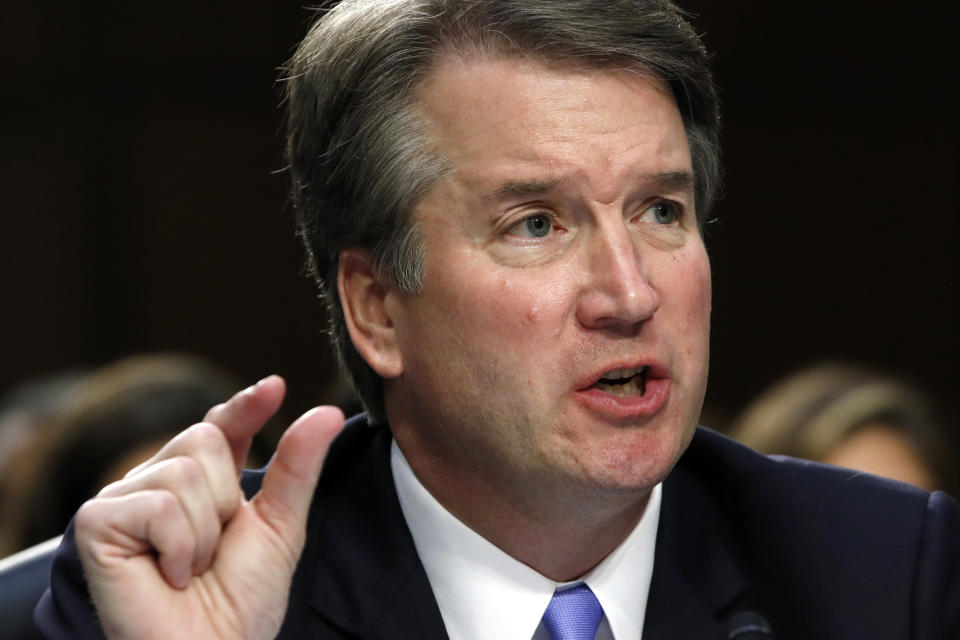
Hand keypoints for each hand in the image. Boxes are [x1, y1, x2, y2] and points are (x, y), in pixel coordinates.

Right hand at [73, 375, 343, 638]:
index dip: (244, 406)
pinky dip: (179, 546)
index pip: (221, 427)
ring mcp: (124, 500)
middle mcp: (158, 482)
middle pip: (203, 438)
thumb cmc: (242, 601)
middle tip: (215, 550)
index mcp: (202, 482)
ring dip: (204, 531)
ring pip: (182, 472)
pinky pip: (158, 505)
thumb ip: (297, 468)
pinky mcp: (98, 522)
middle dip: (227, 501)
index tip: (274, 390)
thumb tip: (327, 411)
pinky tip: (168, 575)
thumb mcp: (280, 526)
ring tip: (192, 567)